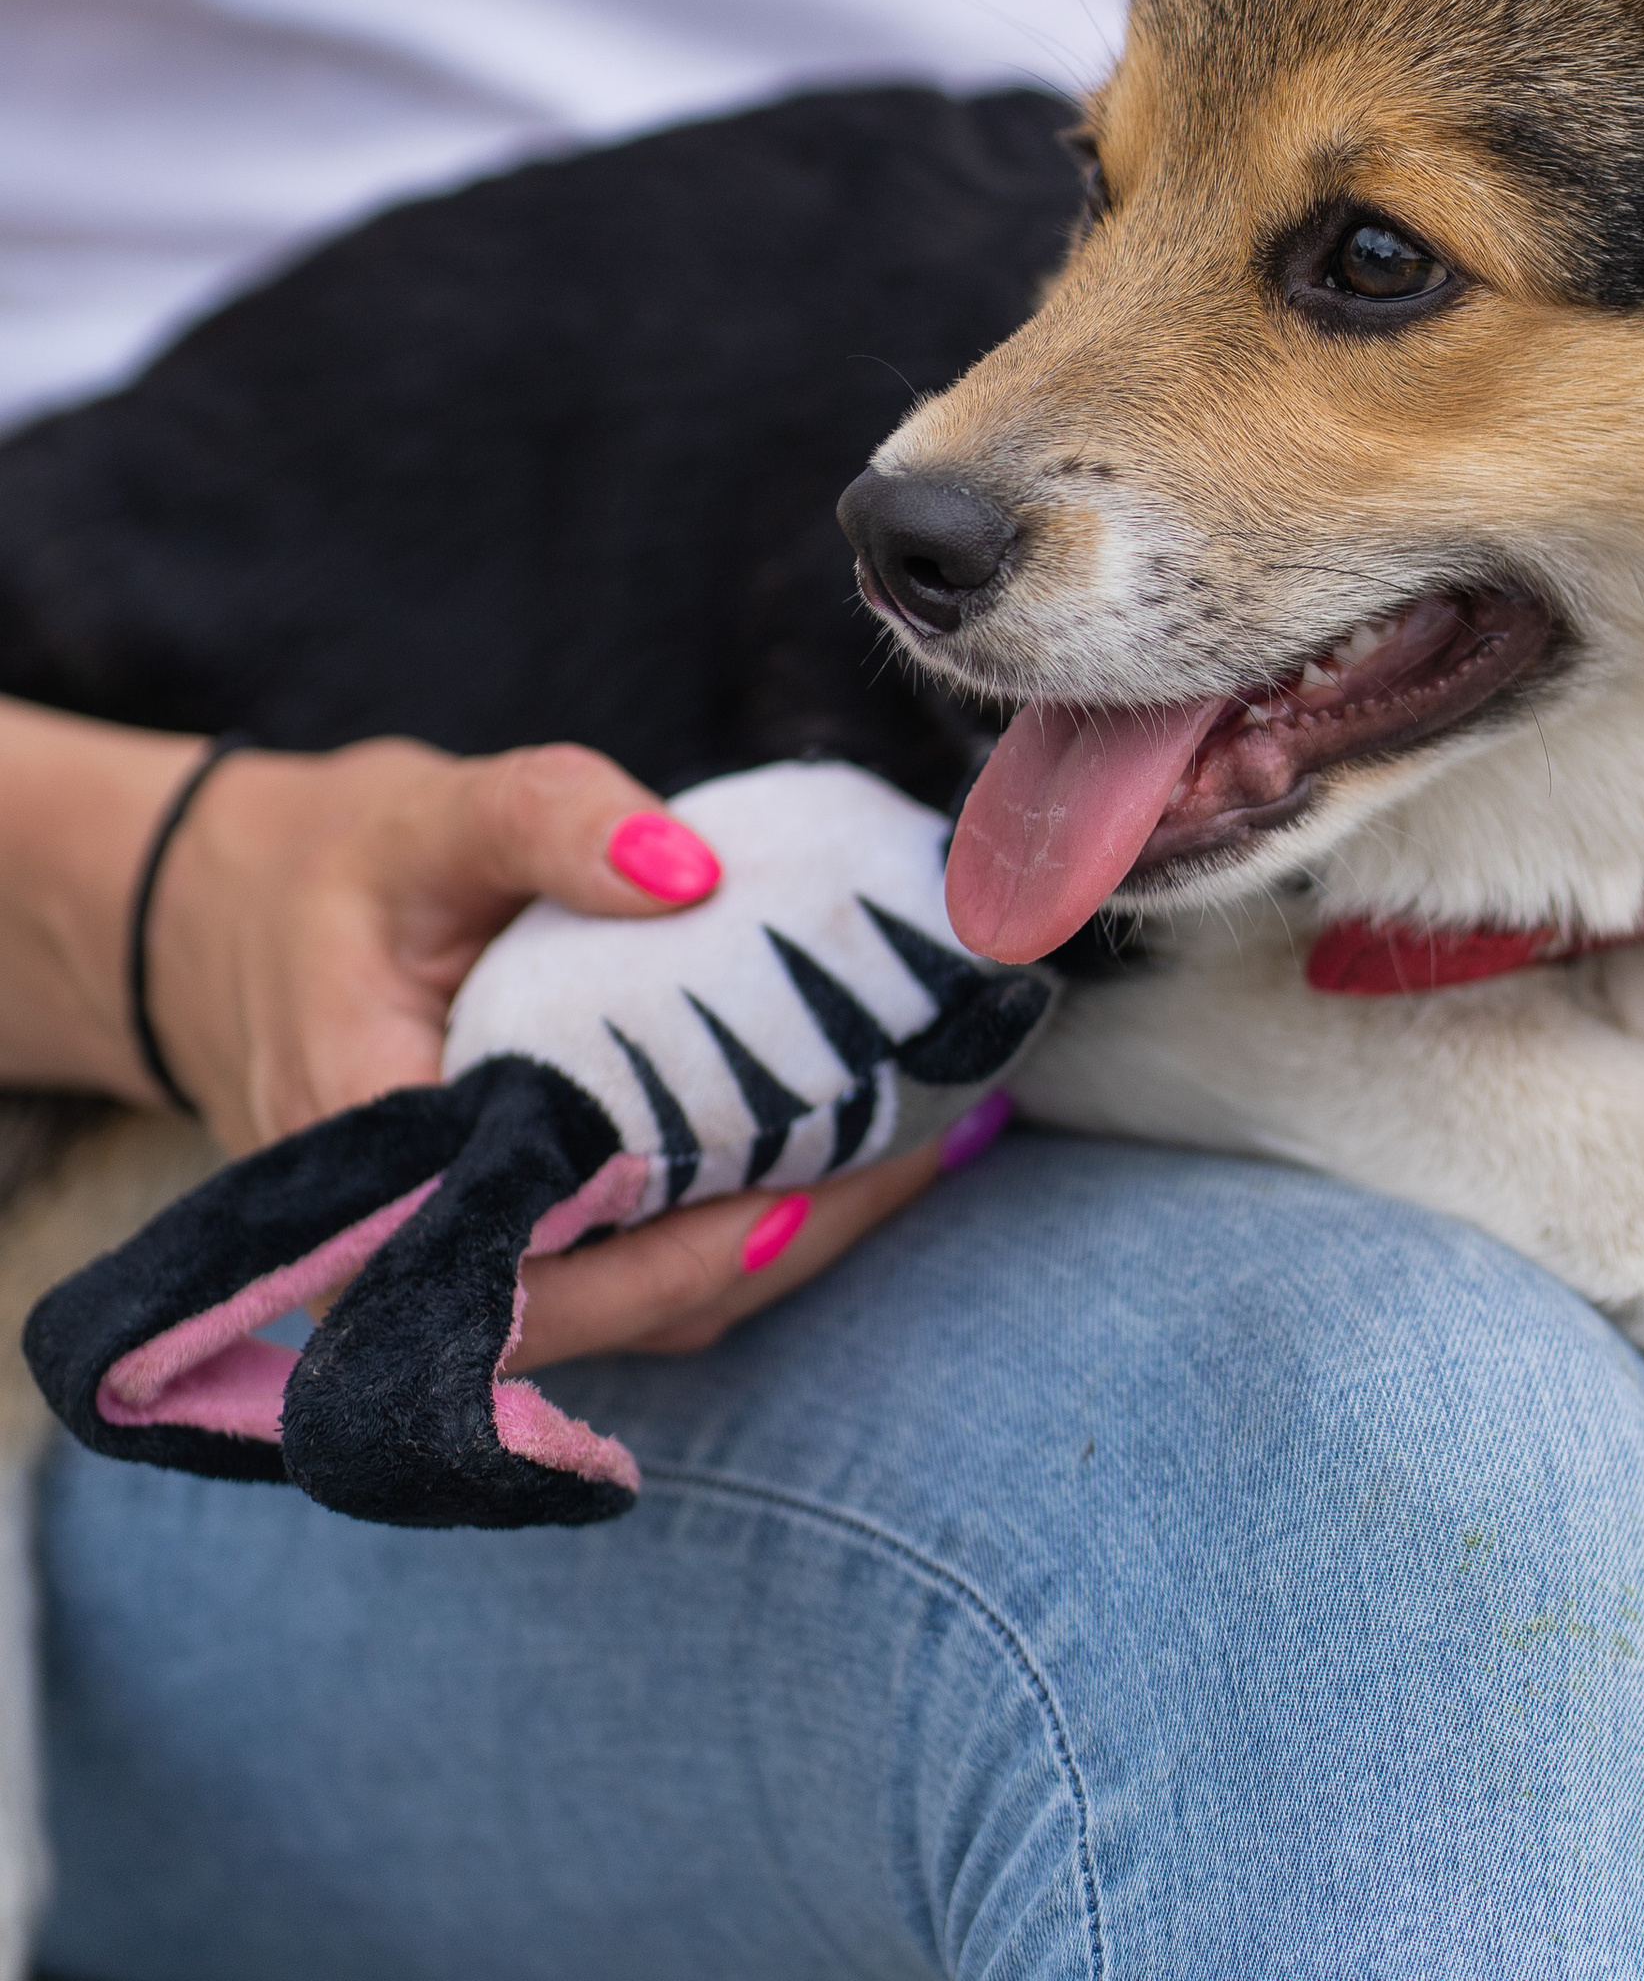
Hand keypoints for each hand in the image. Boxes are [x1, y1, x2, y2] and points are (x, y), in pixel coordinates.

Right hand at [142, 733, 985, 1357]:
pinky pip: (642, 1263)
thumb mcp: (425, 815)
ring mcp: (468, 1267)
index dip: (703, 1243)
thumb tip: (690, 865)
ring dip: (788, 1237)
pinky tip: (856, 1146)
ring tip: (926, 1139)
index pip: (552, 1269)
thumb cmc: (332, 874)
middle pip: (630, 1307)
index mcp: (375, 1174)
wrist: (232, 923)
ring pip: (649, 1304)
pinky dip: (747, 1216)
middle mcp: (412, 1261)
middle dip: (789, 1236)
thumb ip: (548, 818)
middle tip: (932, 1139)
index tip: (836, 1172)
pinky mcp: (515, 1243)